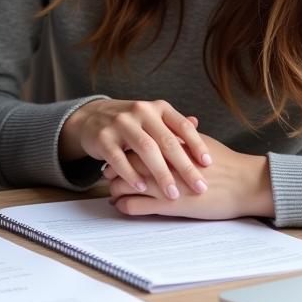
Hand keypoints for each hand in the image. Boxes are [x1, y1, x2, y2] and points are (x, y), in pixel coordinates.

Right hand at [59, 98, 210, 198]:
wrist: (92, 116)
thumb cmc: (131, 123)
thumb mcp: (153, 118)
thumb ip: (173, 124)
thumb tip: (198, 124)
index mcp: (157, 108)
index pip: (182, 125)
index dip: (197, 144)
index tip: (208, 164)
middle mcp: (140, 111)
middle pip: (166, 140)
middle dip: (184, 166)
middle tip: (199, 186)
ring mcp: (120, 123)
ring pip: (145, 149)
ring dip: (161, 174)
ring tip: (173, 194)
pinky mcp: (103, 138)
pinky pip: (119, 159)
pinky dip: (132, 175)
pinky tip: (143, 188)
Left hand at [105, 134, 274, 219]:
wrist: (245, 184)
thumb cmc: (227, 163)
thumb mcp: (201, 142)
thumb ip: (183, 135)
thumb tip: (175, 127)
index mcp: (169, 144)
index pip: (137, 143)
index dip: (123, 149)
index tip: (117, 152)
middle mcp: (163, 162)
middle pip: (127, 162)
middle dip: (114, 168)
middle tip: (106, 172)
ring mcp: (165, 184)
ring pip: (127, 184)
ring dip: (116, 188)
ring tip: (112, 191)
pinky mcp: (170, 206)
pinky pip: (137, 206)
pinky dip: (125, 206)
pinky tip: (121, 206)